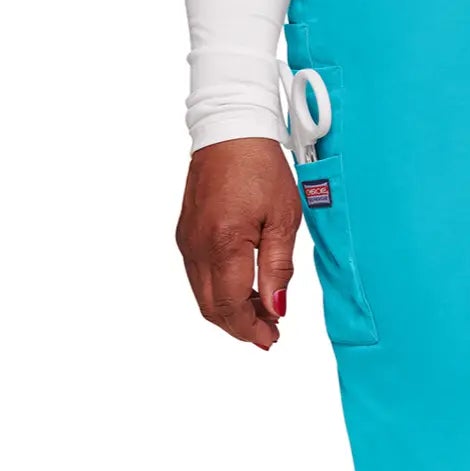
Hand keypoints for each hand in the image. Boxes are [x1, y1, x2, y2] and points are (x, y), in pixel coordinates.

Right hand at [175, 138, 300, 348]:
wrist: (230, 132)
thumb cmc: (260, 168)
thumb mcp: (284, 219)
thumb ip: (279, 268)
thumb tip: (276, 308)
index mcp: (224, 243)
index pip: (230, 305)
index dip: (250, 329)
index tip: (272, 338)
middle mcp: (197, 246)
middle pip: (211, 307)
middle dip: (240, 327)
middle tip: (269, 334)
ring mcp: (187, 241)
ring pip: (202, 295)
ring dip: (230, 311)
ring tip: (261, 314)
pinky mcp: (185, 234)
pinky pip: (198, 276)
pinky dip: (219, 292)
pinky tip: (243, 289)